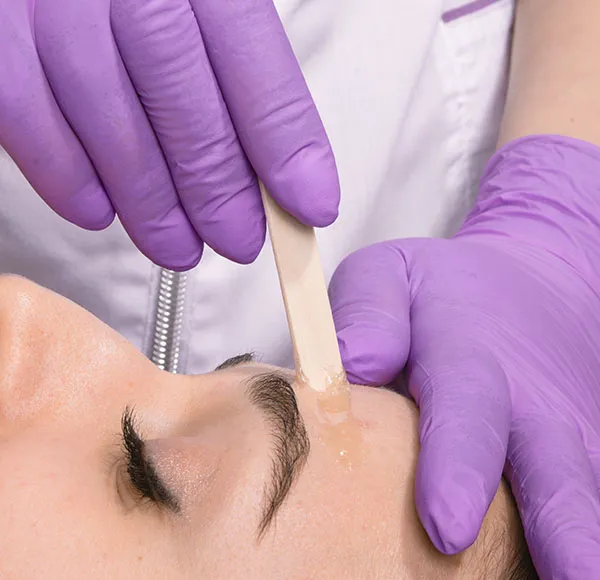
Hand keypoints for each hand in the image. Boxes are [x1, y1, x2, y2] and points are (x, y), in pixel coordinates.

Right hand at [0, 0, 338, 268]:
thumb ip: (232, 56)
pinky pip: (36, 129)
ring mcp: (51, 10)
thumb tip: (276, 156)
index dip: (287, 151)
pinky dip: (74, 184)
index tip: (309, 204)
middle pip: (189, 115)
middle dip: (220, 196)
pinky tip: (102, 212)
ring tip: (180, 247)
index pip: (256, 73)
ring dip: (155, 209)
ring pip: (117, 136)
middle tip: (239, 240)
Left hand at [330, 136, 599, 579]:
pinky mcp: (578, 452)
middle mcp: (527, 402)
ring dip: (583, 542)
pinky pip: (580, 496)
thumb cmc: (437, 294)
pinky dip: (572, 535)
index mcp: (469, 353)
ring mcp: (564, 431)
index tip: (445, 524)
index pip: (466, 406)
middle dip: (559, 529)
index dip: (458, 463)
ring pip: (578, 488)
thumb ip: (370, 310)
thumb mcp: (390, 277)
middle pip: (550, 465)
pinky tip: (564, 573)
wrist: (523, 286)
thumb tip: (356, 360)